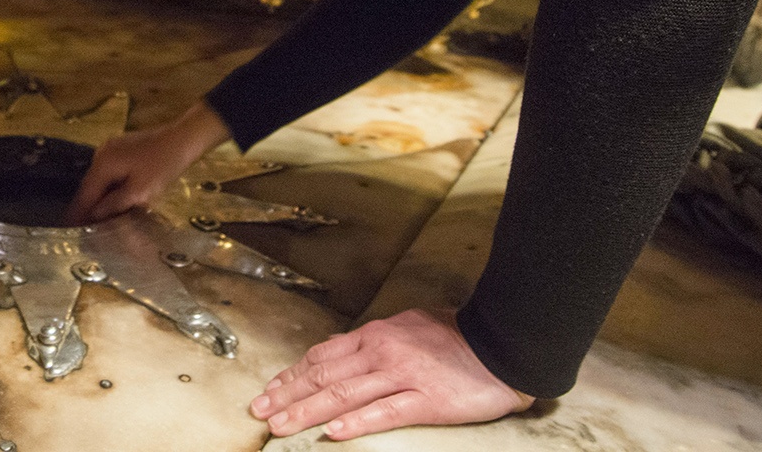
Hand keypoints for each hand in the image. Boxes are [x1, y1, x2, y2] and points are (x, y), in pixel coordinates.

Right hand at [64, 100, 230, 223]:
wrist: (183, 138)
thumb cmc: (163, 165)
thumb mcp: (140, 191)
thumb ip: (114, 203)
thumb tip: (95, 214)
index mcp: (103, 164)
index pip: (85, 193)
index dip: (79, 212)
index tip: (70, 227)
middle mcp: (101, 154)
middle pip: (90, 185)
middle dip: (89, 205)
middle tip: (84, 226)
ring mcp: (111, 148)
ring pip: (100, 178)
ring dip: (100, 196)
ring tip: (98, 216)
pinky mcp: (122, 148)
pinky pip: (110, 171)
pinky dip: (110, 186)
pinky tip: (114, 197)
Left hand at [250, 308, 534, 441]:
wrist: (501, 342)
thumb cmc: (457, 337)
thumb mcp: (406, 327)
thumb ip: (374, 341)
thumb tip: (342, 350)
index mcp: (375, 335)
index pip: (322, 356)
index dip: (292, 375)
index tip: (270, 391)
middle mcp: (381, 352)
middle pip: (323, 376)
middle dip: (287, 396)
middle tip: (260, 412)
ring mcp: (402, 375)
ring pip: (344, 395)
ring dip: (308, 412)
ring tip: (281, 426)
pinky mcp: (425, 399)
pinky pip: (384, 412)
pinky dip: (356, 422)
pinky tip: (334, 433)